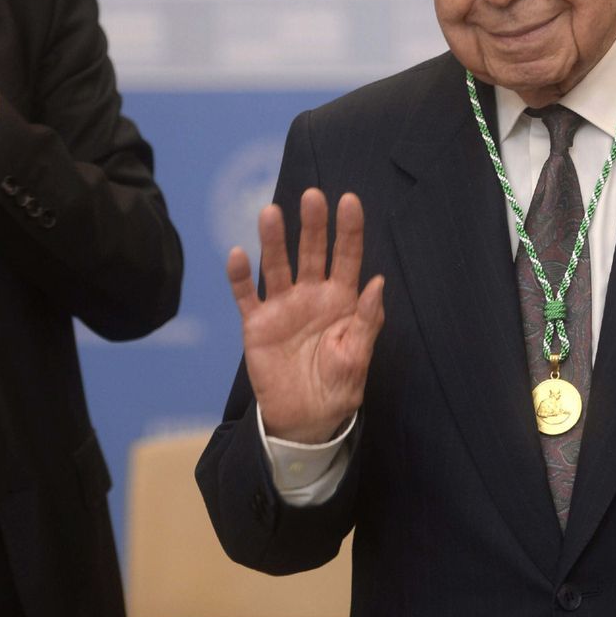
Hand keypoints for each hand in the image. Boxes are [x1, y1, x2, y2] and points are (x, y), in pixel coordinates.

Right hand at [228, 187, 384, 443]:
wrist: (305, 419)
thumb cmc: (339, 387)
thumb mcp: (358, 357)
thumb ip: (367, 320)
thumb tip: (378, 282)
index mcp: (342, 300)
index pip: (347, 256)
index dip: (349, 229)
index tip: (350, 200)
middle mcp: (312, 295)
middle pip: (312, 252)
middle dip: (313, 225)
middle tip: (312, 196)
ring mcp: (283, 307)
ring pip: (277, 265)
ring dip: (274, 240)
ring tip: (270, 212)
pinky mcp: (257, 324)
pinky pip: (246, 295)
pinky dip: (240, 276)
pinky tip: (237, 254)